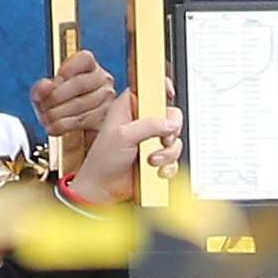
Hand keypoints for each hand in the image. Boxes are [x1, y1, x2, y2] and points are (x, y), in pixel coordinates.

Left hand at [31, 48, 116, 139]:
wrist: (69, 132)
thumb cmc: (58, 105)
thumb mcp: (45, 93)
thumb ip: (41, 87)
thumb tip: (46, 86)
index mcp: (88, 65)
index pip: (84, 59)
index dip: (69, 67)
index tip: (57, 78)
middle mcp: (102, 79)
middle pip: (80, 83)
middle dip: (56, 96)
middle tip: (43, 106)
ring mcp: (106, 99)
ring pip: (80, 104)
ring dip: (58, 113)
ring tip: (46, 118)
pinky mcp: (105, 119)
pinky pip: (83, 120)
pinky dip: (63, 125)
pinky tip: (53, 127)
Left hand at [71, 89, 182, 204]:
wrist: (103, 189)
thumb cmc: (103, 160)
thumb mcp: (123, 136)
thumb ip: (149, 125)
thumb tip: (170, 123)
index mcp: (129, 108)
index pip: (149, 88)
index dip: (161, 88)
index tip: (169, 94)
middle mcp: (142, 122)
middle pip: (170, 114)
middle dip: (171, 129)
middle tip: (163, 138)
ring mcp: (150, 140)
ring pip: (174, 138)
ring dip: (167, 152)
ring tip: (152, 160)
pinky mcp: (157, 157)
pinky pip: (174, 158)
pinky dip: (168, 165)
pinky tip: (156, 170)